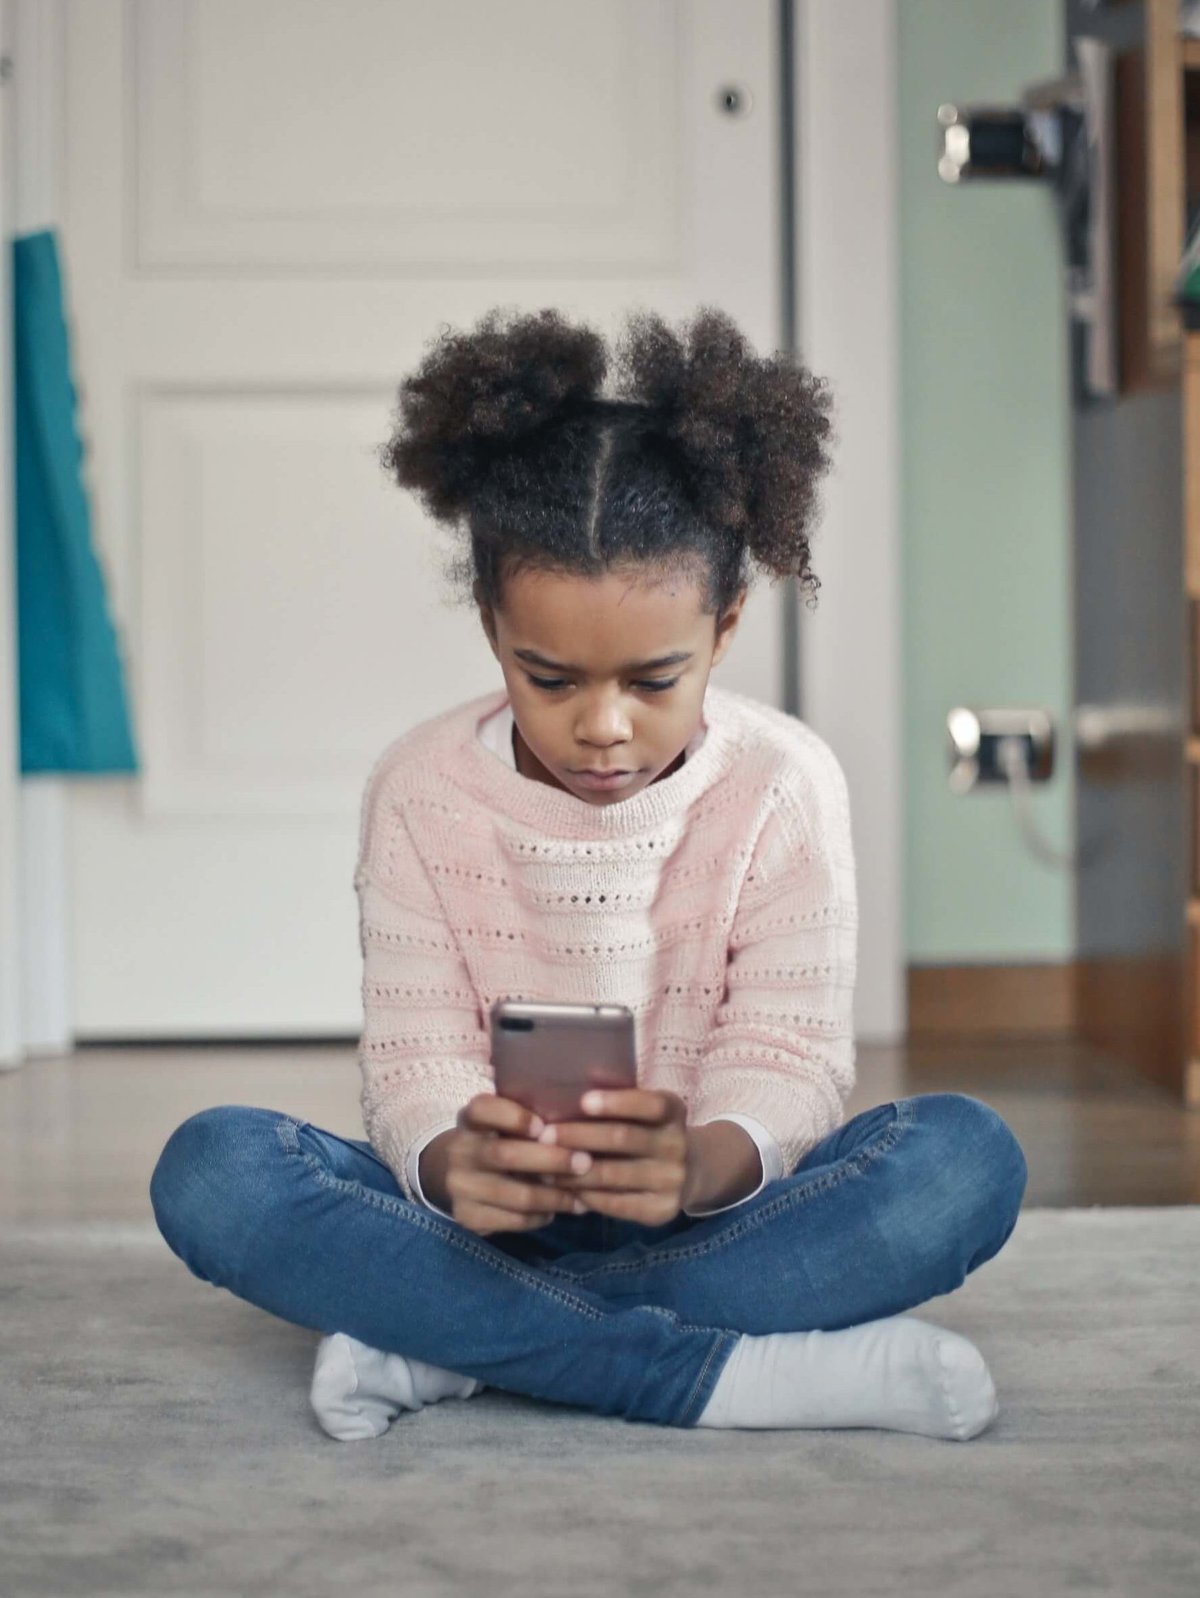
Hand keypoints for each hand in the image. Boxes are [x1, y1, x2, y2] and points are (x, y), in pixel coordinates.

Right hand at [441, 1092, 594, 1237]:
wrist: (457, 1178)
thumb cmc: (497, 1143)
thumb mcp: (503, 1125)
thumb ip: (531, 1123)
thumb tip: (579, 1128)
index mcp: (470, 1120)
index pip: (483, 1110)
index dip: (513, 1117)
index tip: (542, 1126)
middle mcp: (460, 1151)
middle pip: (505, 1155)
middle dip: (551, 1160)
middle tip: (585, 1163)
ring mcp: (460, 1186)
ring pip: (515, 1194)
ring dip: (555, 1197)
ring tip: (582, 1198)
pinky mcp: (467, 1217)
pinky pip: (513, 1220)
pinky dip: (541, 1217)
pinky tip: (556, 1211)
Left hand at [533, 1088, 690, 1226]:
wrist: (687, 1173)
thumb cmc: (646, 1131)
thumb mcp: (642, 1111)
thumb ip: (615, 1102)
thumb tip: (565, 1090)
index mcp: (674, 1110)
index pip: (650, 1104)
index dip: (617, 1102)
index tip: (583, 1101)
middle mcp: (677, 1144)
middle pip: (623, 1138)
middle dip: (579, 1136)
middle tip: (544, 1136)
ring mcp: (672, 1180)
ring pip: (614, 1174)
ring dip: (573, 1170)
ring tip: (544, 1166)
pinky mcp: (662, 1210)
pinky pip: (616, 1203)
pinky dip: (586, 1195)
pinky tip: (564, 1188)